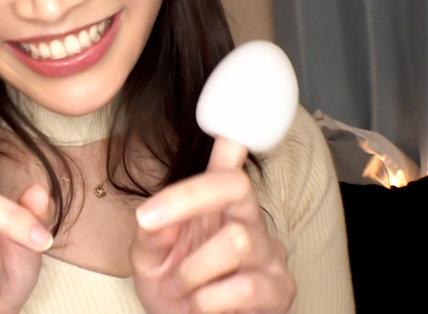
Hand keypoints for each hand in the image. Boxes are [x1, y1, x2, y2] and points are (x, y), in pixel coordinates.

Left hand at [130, 138, 295, 312]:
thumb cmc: (172, 290)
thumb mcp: (148, 258)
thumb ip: (151, 231)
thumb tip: (154, 210)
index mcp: (217, 207)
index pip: (228, 167)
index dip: (231, 144)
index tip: (226, 131)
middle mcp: (248, 221)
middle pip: (236, 185)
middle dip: (186, 198)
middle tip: (147, 220)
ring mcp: (269, 254)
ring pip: (236, 240)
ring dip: (193, 269)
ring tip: (182, 290)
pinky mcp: (279, 290)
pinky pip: (244, 286)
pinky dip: (208, 300)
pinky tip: (201, 307)